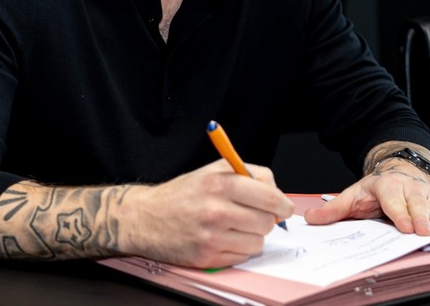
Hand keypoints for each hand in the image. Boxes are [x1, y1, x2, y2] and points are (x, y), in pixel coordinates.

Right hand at [118, 159, 294, 267]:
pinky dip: (238, 249)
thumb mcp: (212, 171)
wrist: (146, 218)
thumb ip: (247, 174)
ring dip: (251, 236)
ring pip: (257, 242)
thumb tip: (277, 193)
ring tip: (234, 227)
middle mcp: (216, 210)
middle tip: (252, 215)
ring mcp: (211, 236)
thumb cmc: (182, 194)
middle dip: (265, 219)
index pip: (270, 197)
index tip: (283, 208)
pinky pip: (242, 257)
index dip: (282, 204)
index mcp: (220, 184)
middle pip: (267, 222)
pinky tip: (223, 238)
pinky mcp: (206, 257)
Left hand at [302, 166, 429, 240]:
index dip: (399, 214)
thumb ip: (333, 209)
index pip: (393, 201)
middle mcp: (408, 188)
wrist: (398, 171)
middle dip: (420, 219)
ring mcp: (425, 195)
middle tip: (423, 234)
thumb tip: (310, 218)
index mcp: (387, 186)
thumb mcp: (352, 195)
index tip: (404, 226)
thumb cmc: (375, 188)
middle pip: (416, 205)